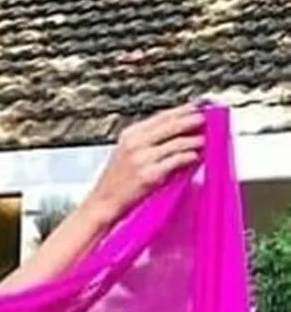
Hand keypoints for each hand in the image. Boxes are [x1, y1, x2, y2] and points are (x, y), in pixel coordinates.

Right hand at [87, 104, 204, 227]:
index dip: (182, 110)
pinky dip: (188, 157)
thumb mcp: (125, 154)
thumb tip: (174, 133)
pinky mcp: (149, 174)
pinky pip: (175, 160)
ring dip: (195, 140)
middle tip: (208, 118)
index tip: (198, 107)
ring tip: (207, 139)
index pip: (162, 117)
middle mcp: (135, 143)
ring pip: (176, 142)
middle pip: (171, 125)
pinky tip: (196, 156)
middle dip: (192, 120)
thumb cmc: (115, 183)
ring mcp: (142, 158)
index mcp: (130, 134)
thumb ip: (146, 141)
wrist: (102, 204)